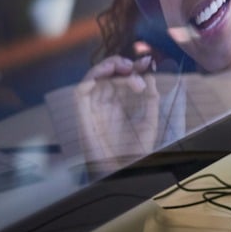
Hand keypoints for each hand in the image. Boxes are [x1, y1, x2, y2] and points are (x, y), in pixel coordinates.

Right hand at [74, 55, 160, 169]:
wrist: (124, 170)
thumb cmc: (135, 150)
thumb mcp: (149, 120)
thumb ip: (150, 98)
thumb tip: (151, 74)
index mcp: (119, 103)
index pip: (122, 77)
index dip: (133, 66)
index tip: (148, 62)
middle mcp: (104, 103)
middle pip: (106, 74)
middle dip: (121, 64)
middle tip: (136, 67)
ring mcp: (93, 108)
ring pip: (92, 78)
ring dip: (107, 67)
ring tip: (126, 69)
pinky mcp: (83, 116)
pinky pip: (79, 93)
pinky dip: (89, 80)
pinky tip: (106, 77)